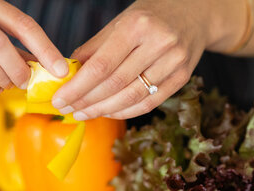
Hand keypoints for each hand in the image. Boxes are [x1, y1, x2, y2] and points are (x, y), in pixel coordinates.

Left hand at [51, 0, 243, 119]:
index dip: (78, 87)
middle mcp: (158, 43)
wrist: (193, 13)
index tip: (60, 100)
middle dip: (87, 101)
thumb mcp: (120, 23)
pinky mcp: (183, 77)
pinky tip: (108, 113)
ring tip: (84, 114)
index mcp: (137, 26)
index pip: (101, 65)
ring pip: (132, 97)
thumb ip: (94, 49)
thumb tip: (67, 76)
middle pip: (116, 84)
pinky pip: (149, 103)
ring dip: (104, 110)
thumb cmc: (149, 18)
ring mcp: (174, 62)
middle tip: (68, 110)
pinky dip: (125, 112)